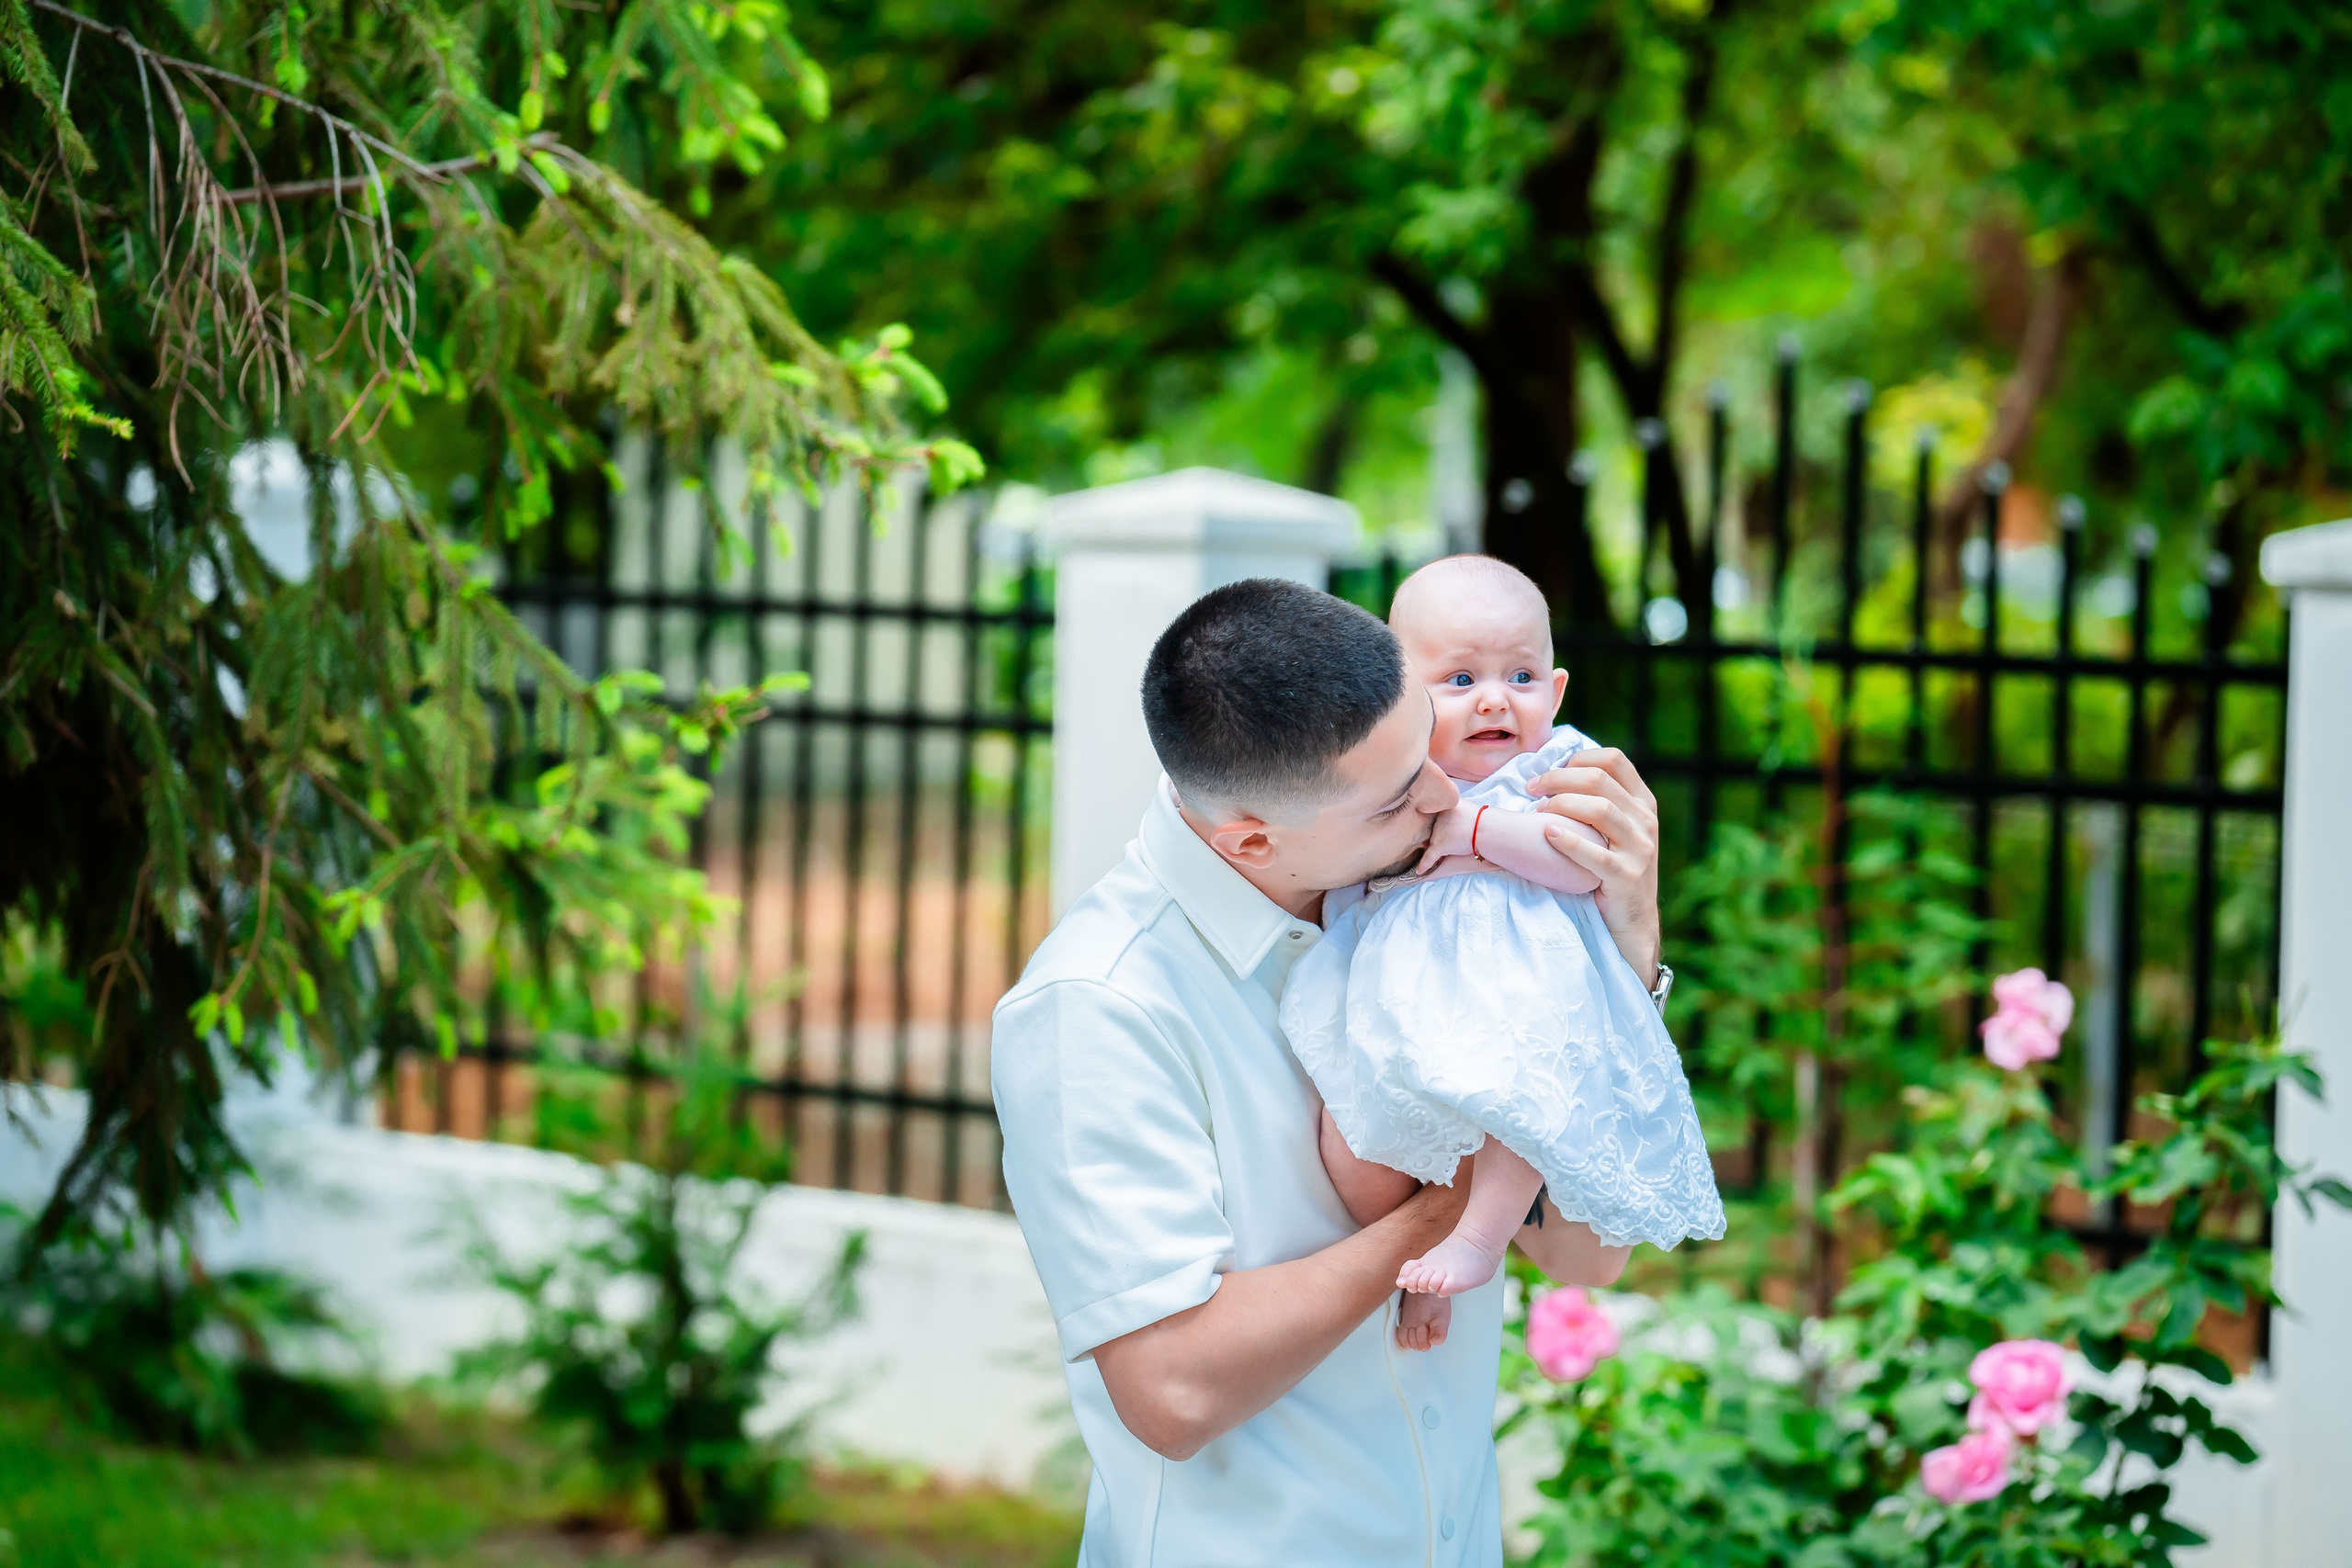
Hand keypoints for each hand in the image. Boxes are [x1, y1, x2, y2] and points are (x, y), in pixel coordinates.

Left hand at [1412, 802, 1477, 875]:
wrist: (1486, 829)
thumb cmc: (1482, 821)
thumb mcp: (1467, 807)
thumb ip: (1457, 811)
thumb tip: (1457, 818)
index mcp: (1444, 807)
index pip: (1438, 817)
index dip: (1442, 824)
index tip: (1448, 829)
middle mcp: (1437, 818)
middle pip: (1435, 830)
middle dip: (1440, 835)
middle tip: (1452, 838)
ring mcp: (1437, 833)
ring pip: (1433, 842)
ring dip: (1437, 847)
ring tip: (1446, 850)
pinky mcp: (1439, 846)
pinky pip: (1429, 857)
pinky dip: (1424, 865)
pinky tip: (1419, 871)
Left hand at [1526, 748, 1661, 984]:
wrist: (1632, 921)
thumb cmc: (1610, 869)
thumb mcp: (1614, 831)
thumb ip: (1598, 801)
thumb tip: (1552, 771)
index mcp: (1642, 802)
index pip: (1613, 759)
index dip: (1577, 758)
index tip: (1547, 771)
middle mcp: (1646, 820)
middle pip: (1599, 780)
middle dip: (1557, 778)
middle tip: (1531, 788)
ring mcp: (1640, 849)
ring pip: (1600, 810)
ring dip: (1561, 804)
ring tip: (1537, 811)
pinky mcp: (1627, 877)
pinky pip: (1596, 855)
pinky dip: (1569, 841)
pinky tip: (1547, 833)